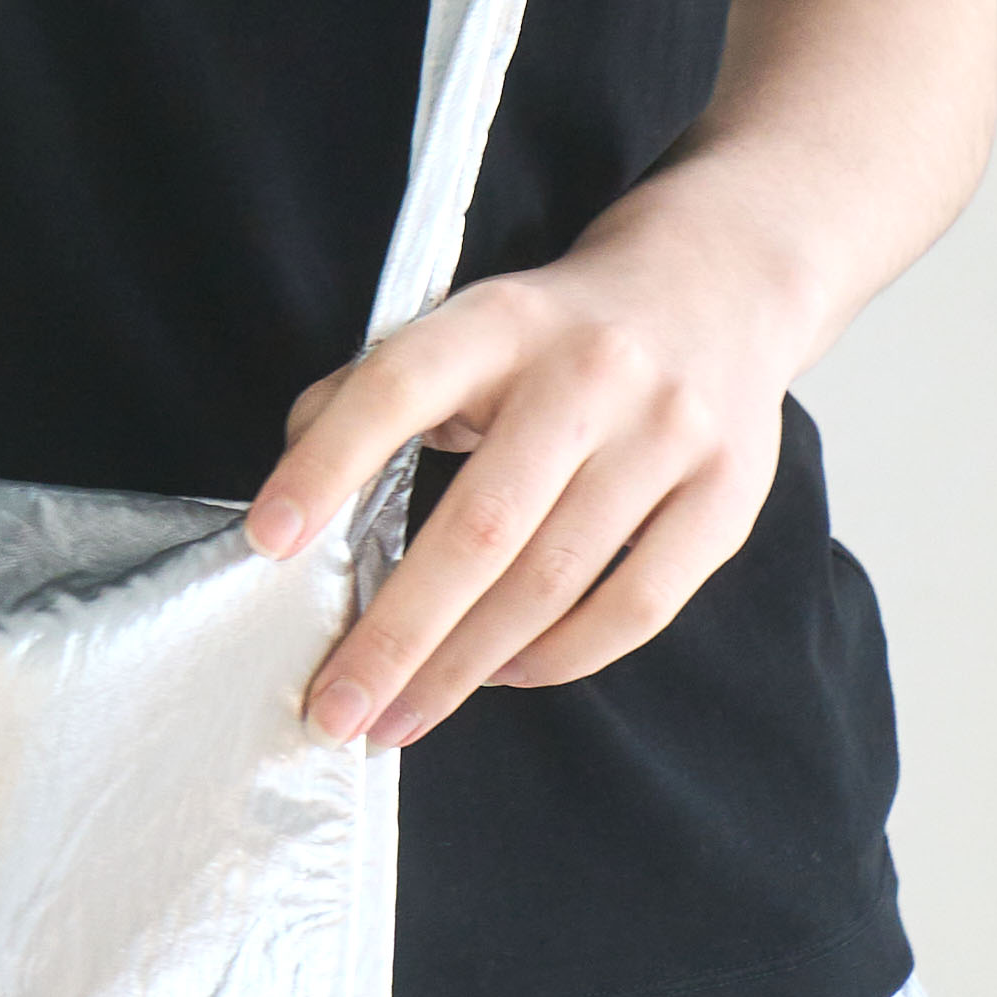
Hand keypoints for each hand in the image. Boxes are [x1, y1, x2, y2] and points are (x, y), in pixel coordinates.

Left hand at [242, 203, 799, 754]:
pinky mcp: (727, 492)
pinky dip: (562, 657)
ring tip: (404, 713)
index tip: (269, 542)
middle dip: (397, 634)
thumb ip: (374, 395)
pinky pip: (638, 606)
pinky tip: (505, 674)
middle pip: (480, 528)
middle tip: (335, 708)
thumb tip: (296, 498)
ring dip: (466, 666)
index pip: (398, 388)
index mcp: (503, 321)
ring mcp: (670, 434)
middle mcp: (590, 373)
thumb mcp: (467, 326)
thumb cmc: (559, 332)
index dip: (327, 465)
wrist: (717, 283)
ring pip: (551, 581)